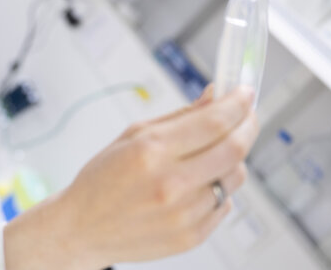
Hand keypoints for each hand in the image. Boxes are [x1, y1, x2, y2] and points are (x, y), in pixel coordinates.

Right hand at [3, 86, 258, 269]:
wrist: (82, 228)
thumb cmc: (102, 181)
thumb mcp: (131, 136)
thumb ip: (179, 117)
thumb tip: (215, 97)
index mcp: (151, 151)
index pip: (214, 121)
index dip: (238, 103)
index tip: (246, 93)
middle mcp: (170, 184)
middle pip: (234, 148)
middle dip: (248, 125)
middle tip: (247, 116)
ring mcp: (183, 214)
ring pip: (234, 178)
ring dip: (232, 160)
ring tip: (210, 156)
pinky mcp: (190, 237)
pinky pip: (224, 205)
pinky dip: (218, 190)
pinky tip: (195, 186)